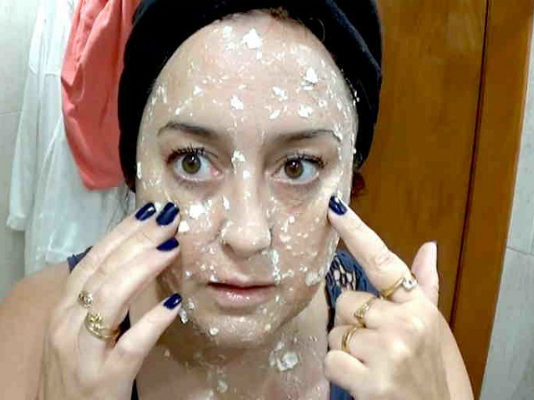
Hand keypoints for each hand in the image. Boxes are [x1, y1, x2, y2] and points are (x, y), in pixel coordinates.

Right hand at [38, 202, 181, 399]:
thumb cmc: (77, 368)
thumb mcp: (79, 328)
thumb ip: (100, 296)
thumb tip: (135, 256)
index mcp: (64, 308)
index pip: (94, 259)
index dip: (122, 233)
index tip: (150, 211)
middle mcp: (67, 325)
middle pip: (104, 272)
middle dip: (139, 241)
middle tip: (169, 220)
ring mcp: (83, 353)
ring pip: (110, 299)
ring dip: (143, 269)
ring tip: (171, 248)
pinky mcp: (105, 379)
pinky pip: (132, 344)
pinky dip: (153, 321)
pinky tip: (173, 303)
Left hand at [324, 196, 449, 399]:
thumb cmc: (425, 368)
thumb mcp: (430, 326)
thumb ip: (424, 286)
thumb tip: (429, 247)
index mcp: (417, 307)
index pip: (382, 261)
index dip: (356, 232)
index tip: (334, 209)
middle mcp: (405, 324)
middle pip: (344, 302)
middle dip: (351, 323)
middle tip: (375, 346)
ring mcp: (389, 352)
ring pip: (335, 333)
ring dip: (346, 350)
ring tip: (372, 364)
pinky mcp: (372, 380)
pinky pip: (332, 360)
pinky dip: (340, 372)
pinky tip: (363, 381)